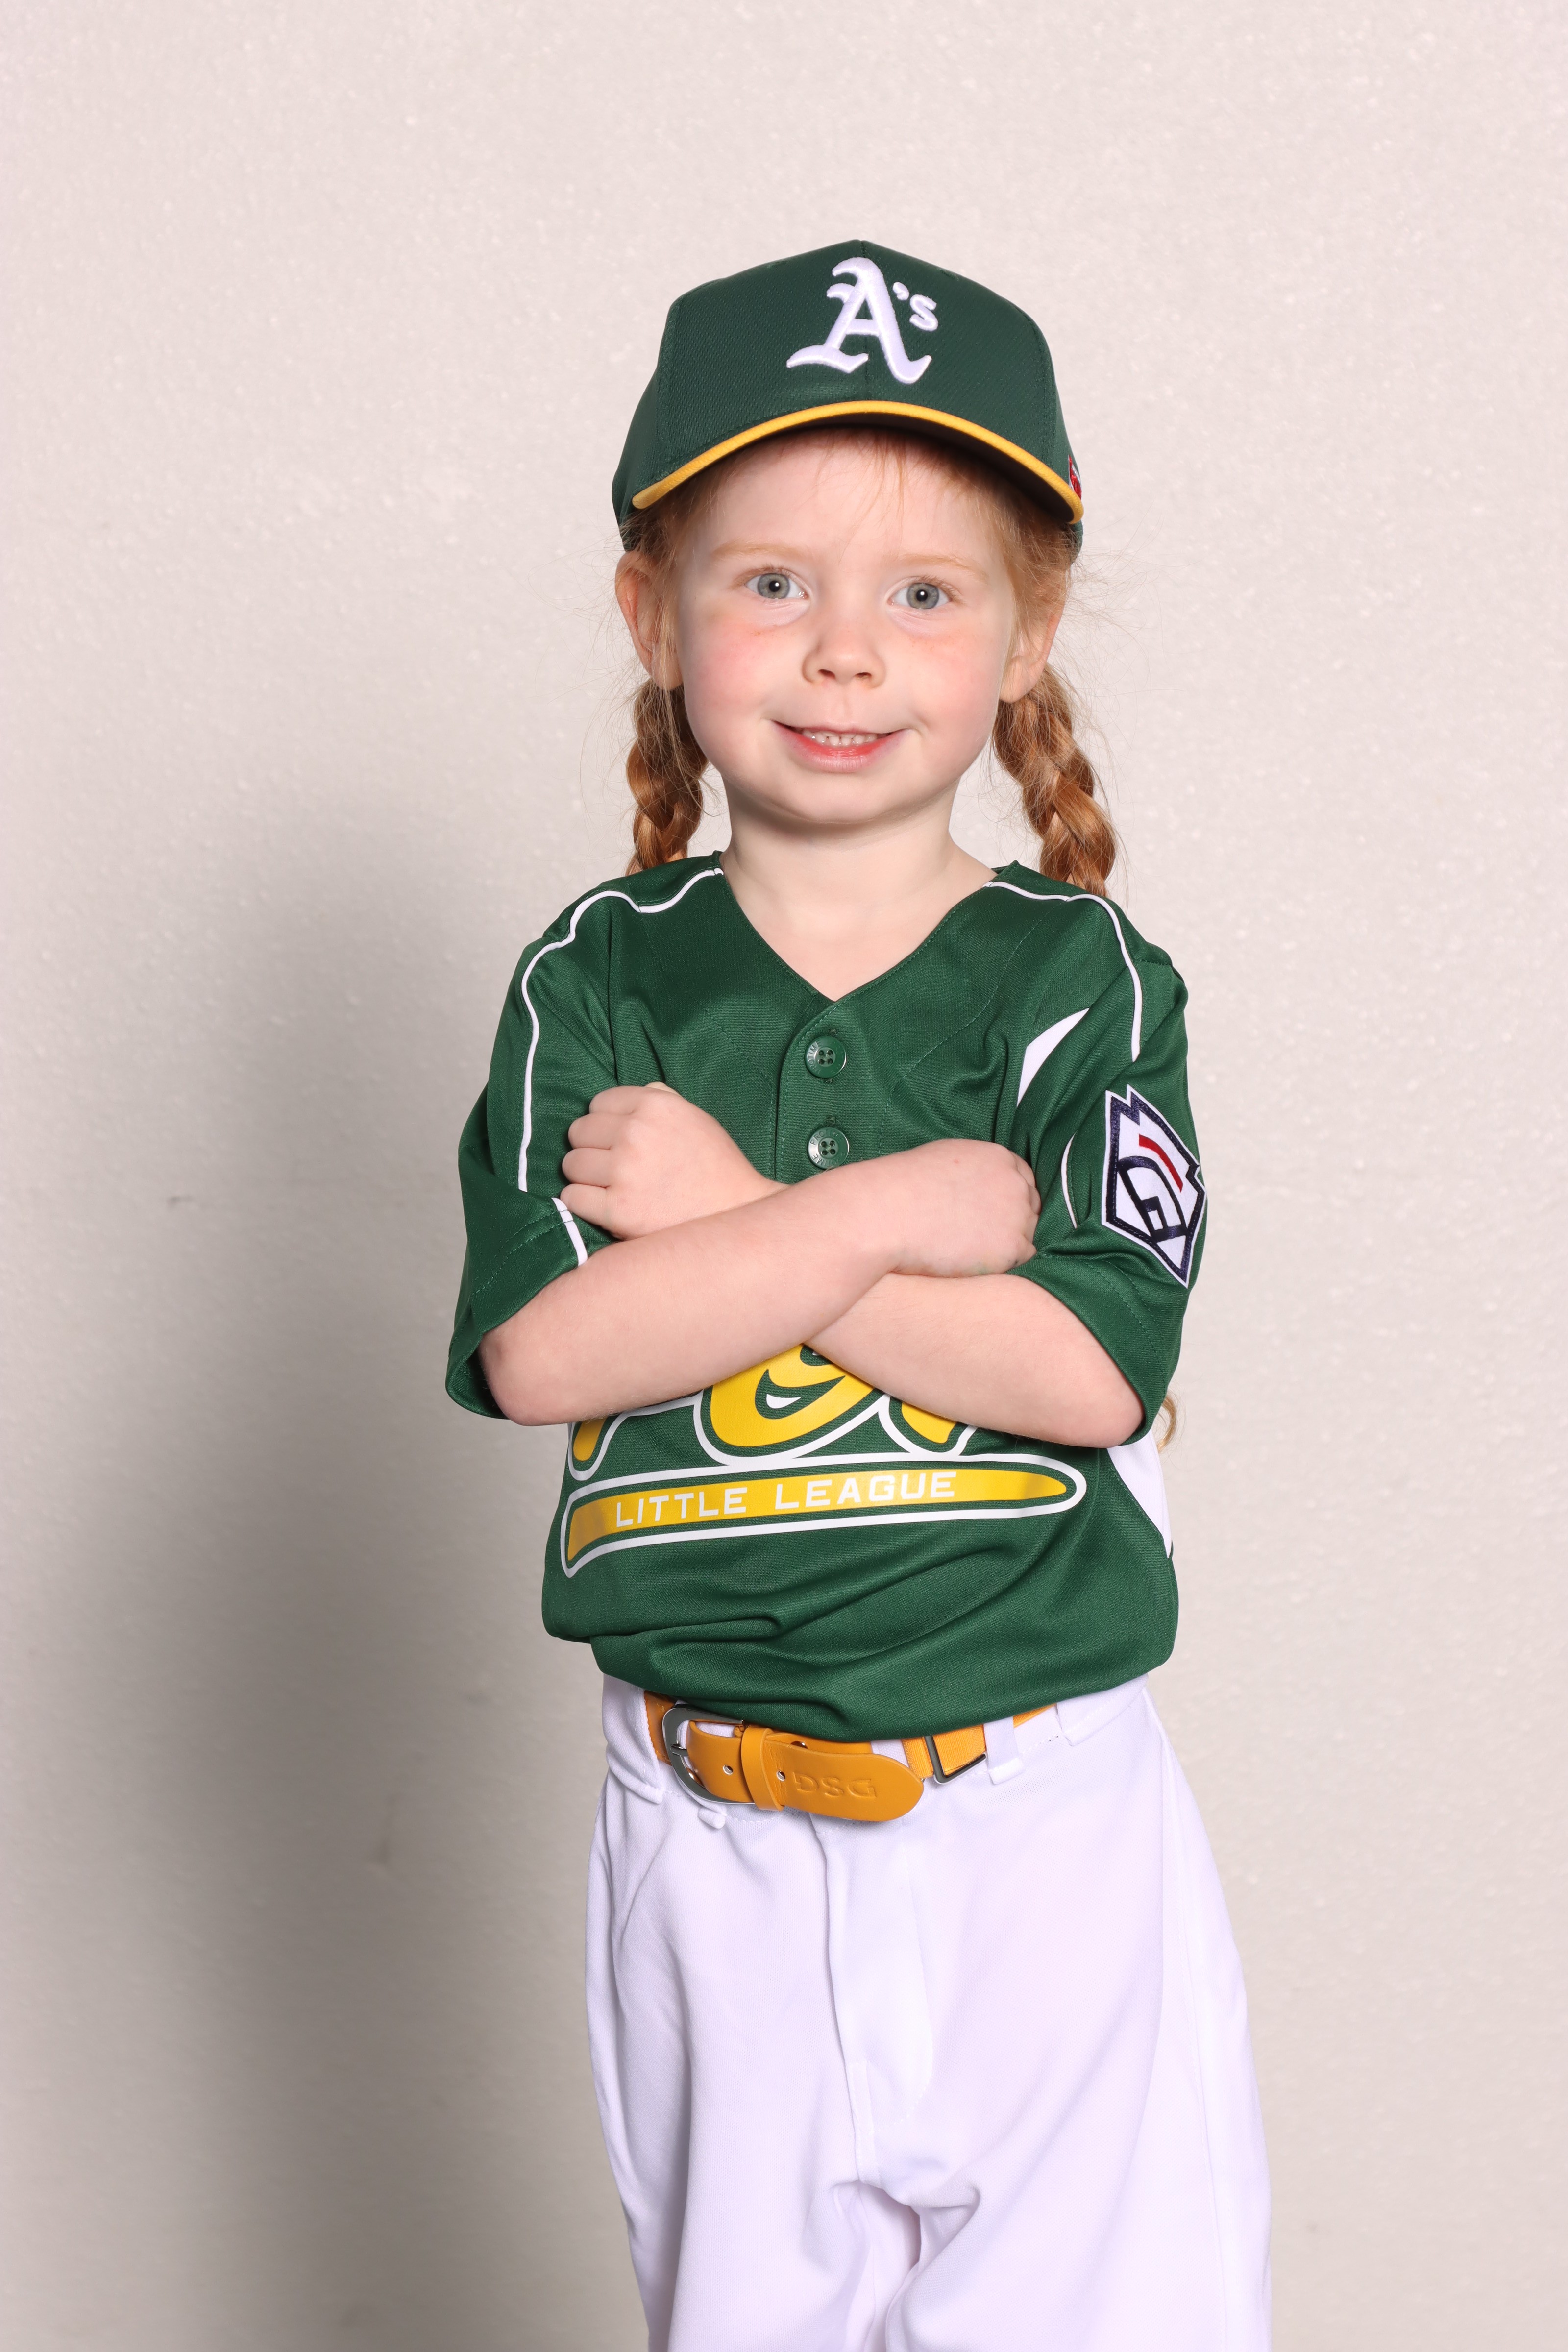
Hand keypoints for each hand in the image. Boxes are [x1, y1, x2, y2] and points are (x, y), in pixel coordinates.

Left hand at [561, 1084, 778, 1237]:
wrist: (736, 1215)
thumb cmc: (716, 1166)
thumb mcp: (695, 1118)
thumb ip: (660, 1100)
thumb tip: (626, 1098)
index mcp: (655, 1105)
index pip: (599, 1103)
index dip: (605, 1122)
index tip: (616, 1138)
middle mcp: (636, 1133)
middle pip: (579, 1131)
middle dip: (590, 1146)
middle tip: (610, 1163)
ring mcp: (625, 1172)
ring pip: (571, 1164)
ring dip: (584, 1175)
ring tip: (607, 1184)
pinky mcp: (617, 1210)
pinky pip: (572, 1197)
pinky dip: (581, 1201)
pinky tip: (600, 1203)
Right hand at [850, 1139, 1040, 1277]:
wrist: (888, 1214)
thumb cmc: (903, 1187)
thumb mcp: (945, 1159)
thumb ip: (974, 1170)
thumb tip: (978, 1186)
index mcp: (999, 1158)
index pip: (1023, 1179)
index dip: (1009, 1198)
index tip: (992, 1212)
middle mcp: (1014, 1183)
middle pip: (1030, 1206)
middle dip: (1012, 1220)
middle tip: (982, 1235)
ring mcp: (1017, 1215)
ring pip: (1027, 1233)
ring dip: (1007, 1242)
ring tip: (972, 1248)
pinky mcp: (1011, 1247)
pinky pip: (1022, 1257)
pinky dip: (1004, 1261)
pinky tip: (976, 1259)